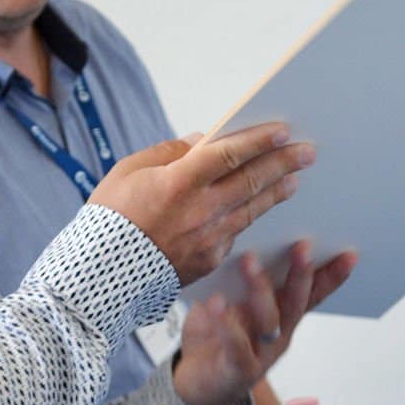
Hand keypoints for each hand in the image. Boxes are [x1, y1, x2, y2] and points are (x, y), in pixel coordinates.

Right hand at [88, 122, 313, 285]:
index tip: (282, 130)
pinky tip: (258, 208)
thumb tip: (202, 143)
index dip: (259, 140)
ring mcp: (208, 238)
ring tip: (293, 179)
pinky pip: (235, 233)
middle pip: (251, 180)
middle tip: (306, 152)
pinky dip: (248, 217)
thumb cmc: (109, 219)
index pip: (230, 153)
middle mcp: (200, 211)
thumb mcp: (129, 172)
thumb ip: (169, 153)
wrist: (99, 274)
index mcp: (178, 183)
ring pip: (252, 209)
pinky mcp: (209, 260)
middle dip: (282, 163)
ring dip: (276, 191)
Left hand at [173, 240, 356, 404]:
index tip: (348, 253)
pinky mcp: (239, 370)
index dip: (332, 276)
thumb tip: (239, 239)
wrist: (196, 387)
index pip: (313, 293)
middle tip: (302, 247)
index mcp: (281, 315)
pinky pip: (237, 345)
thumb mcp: (228, 303)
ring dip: (261, 289)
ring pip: (270, 321)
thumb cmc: (214, 338)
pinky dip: (226, 324)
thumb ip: (237, 279)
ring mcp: (262, 354)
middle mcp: (278, 334)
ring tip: (248, 260)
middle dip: (302, 274)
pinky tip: (216, 302)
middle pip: (297, 302)